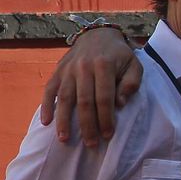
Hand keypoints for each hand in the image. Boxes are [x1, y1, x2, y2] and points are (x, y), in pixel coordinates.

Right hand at [39, 26, 143, 146]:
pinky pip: (49, 89)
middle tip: (91, 144)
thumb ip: (131, 84)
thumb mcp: (134, 65)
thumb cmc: (119, 56)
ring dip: (63, 120)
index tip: (108, 135)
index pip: (104, 97)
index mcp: (104, 66)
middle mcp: (83, 67)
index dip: (105, 118)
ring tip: (64, 139)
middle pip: (83, 101)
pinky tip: (46, 122)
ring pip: (64, 98)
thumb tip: (120, 104)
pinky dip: (46, 106)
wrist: (98, 35)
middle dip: (87, 125)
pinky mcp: (58, 71)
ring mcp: (68, 69)